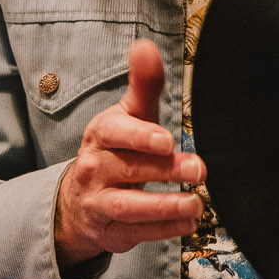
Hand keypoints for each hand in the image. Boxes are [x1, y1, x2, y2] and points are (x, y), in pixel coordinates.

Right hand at [54, 38, 204, 262]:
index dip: (140, 136)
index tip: (166, 140)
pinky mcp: (109, 231)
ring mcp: (99, 202)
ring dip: (165, 207)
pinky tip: (188, 223)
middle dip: (165, 171)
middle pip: (129, 169)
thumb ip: (143, 84)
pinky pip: (136, 232)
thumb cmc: (116, 148)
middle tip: (198, 169)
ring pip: (130, 206)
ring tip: (195, 204)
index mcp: (101, 135)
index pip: (114, 133)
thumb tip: (145, 46)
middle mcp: (94, 168)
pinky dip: (164, 230)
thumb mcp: (128, 115)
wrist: (79, 198)